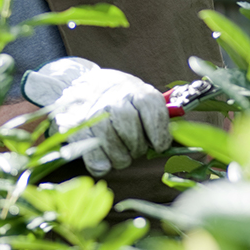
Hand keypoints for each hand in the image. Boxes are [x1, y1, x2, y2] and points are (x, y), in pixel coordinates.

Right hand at [22, 58, 170, 175]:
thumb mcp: (137, 94)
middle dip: (137, 147)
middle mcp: (113, 100)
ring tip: (120, 152)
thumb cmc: (115, 95)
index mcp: (135, 90)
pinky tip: (104, 158)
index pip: (153, 112)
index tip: (159, 144)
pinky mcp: (76, 131)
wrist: (74, 84)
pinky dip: (103, 164)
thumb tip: (176, 133)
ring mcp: (92, 116)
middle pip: (133, 133)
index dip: (160, 133)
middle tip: (135, 147)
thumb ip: (155, 112)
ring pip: (115, 149)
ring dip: (121, 158)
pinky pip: (96, 160)